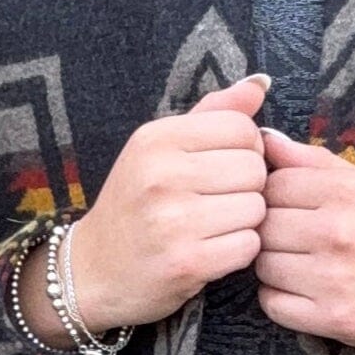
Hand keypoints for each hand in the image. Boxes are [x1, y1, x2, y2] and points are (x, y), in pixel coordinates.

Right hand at [49, 75, 272, 333]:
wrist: (93, 271)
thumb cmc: (134, 204)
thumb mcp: (159, 148)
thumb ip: (211, 114)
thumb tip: (261, 83)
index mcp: (155, 139)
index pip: (241, 128)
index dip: (247, 148)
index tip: (225, 165)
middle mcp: (161, 175)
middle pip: (254, 169)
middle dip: (248, 187)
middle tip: (219, 200)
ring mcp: (173, 221)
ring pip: (256, 208)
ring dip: (245, 220)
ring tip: (214, 225)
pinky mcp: (187, 262)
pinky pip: (249, 245)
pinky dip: (239, 250)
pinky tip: (213, 249)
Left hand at [252, 125, 354, 354]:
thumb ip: (317, 162)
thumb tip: (264, 137)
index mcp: (349, 193)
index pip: (275, 182)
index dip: (277, 194)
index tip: (294, 206)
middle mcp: (337, 232)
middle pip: (264, 223)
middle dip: (274, 230)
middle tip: (296, 239)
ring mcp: (332, 278)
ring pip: (263, 264)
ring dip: (275, 265)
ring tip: (302, 265)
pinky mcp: (331, 318)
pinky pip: (272, 304)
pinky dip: (279, 299)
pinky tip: (302, 292)